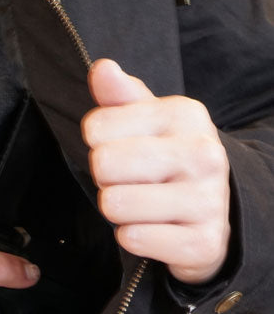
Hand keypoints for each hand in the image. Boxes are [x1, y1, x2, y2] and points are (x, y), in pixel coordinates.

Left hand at [81, 58, 230, 284]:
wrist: (215, 216)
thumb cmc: (170, 163)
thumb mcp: (150, 123)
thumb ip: (121, 97)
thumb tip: (102, 70)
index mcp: (185, 115)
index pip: (97, 127)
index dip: (99, 145)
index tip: (123, 152)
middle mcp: (203, 154)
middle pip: (104, 164)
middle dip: (106, 180)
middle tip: (131, 184)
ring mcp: (207, 200)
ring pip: (115, 205)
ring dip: (119, 213)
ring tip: (144, 207)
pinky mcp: (202, 243)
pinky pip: (133, 239)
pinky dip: (135, 239)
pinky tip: (155, 231)